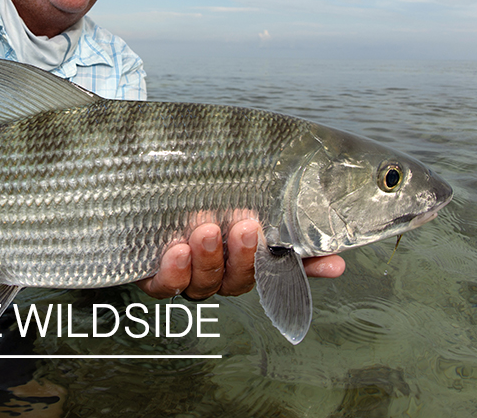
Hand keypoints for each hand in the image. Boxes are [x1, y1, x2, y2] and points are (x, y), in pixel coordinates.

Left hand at [135, 219, 345, 299]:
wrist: (138, 192)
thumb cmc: (195, 199)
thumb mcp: (238, 201)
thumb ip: (279, 225)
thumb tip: (338, 260)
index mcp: (242, 260)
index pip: (278, 270)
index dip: (305, 269)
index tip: (330, 260)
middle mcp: (216, 275)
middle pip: (237, 280)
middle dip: (244, 255)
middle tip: (246, 226)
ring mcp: (185, 277)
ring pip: (203, 283)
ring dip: (209, 258)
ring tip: (206, 229)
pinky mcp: (152, 275)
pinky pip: (164, 285)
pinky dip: (173, 272)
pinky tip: (177, 249)